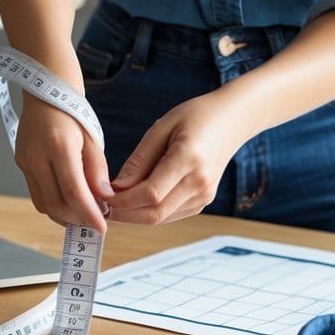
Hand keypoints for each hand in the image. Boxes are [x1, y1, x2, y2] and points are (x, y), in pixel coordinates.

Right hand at [15, 95, 112, 231]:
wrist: (45, 93)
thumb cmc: (72, 114)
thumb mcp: (92, 139)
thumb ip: (97, 172)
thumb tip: (103, 201)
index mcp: (58, 147)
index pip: (74, 192)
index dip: (88, 214)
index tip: (102, 228)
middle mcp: (37, 157)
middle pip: (56, 204)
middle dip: (77, 219)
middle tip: (95, 221)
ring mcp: (25, 162)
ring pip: (43, 205)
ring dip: (64, 216)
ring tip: (83, 214)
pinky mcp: (21, 165)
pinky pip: (37, 195)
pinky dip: (54, 205)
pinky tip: (69, 203)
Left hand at [106, 93, 247, 224]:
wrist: (233, 120)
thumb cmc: (195, 116)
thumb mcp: (162, 128)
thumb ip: (139, 160)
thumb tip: (116, 187)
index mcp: (188, 159)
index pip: (149, 193)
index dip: (122, 200)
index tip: (101, 194)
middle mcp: (200, 182)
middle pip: (154, 213)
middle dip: (124, 214)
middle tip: (101, 206)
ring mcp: (204, 195)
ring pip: (161, 218)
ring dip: (134, 216)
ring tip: (113, 203)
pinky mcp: (203, 201)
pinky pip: (170, 215)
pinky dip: (149, 212)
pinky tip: (135, 201)